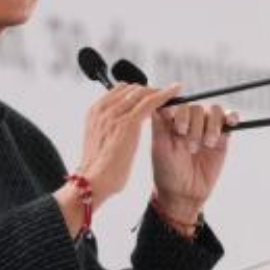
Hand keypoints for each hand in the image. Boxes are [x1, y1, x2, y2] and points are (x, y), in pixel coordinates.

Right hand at [78, 83, 182, 204]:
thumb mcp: (98, 143)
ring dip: (158, 92)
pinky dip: (165, 94)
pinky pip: (151, 101)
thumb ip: (106, 131)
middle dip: (148, 91)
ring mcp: (115, 113)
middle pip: (131, 89)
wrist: (94, 181)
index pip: (118, 91)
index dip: (136, 93)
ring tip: (173, 93)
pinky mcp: (129, 122)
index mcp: (94, 112)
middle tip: (163, 96)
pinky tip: (176, 91)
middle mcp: (103, 108)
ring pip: (142, 92)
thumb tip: (116, 134)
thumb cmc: (97, 170)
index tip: (147, 97)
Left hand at [151, 99, 235, 218]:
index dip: (180, 113)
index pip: (177, 104)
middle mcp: (188, 121)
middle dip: (195, 126)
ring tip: (207, 144)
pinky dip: (231, 117)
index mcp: (170, 121)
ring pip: (213, 111)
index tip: (179, 129)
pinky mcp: (222, 137)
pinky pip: (229, 119)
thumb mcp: (160, 148)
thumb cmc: (167, 171)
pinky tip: (230, 122)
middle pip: (196, 108)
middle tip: (191, 147)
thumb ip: (160, 124)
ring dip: (211, 126)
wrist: (184, 193)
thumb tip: (159, 101)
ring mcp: (205, 128)